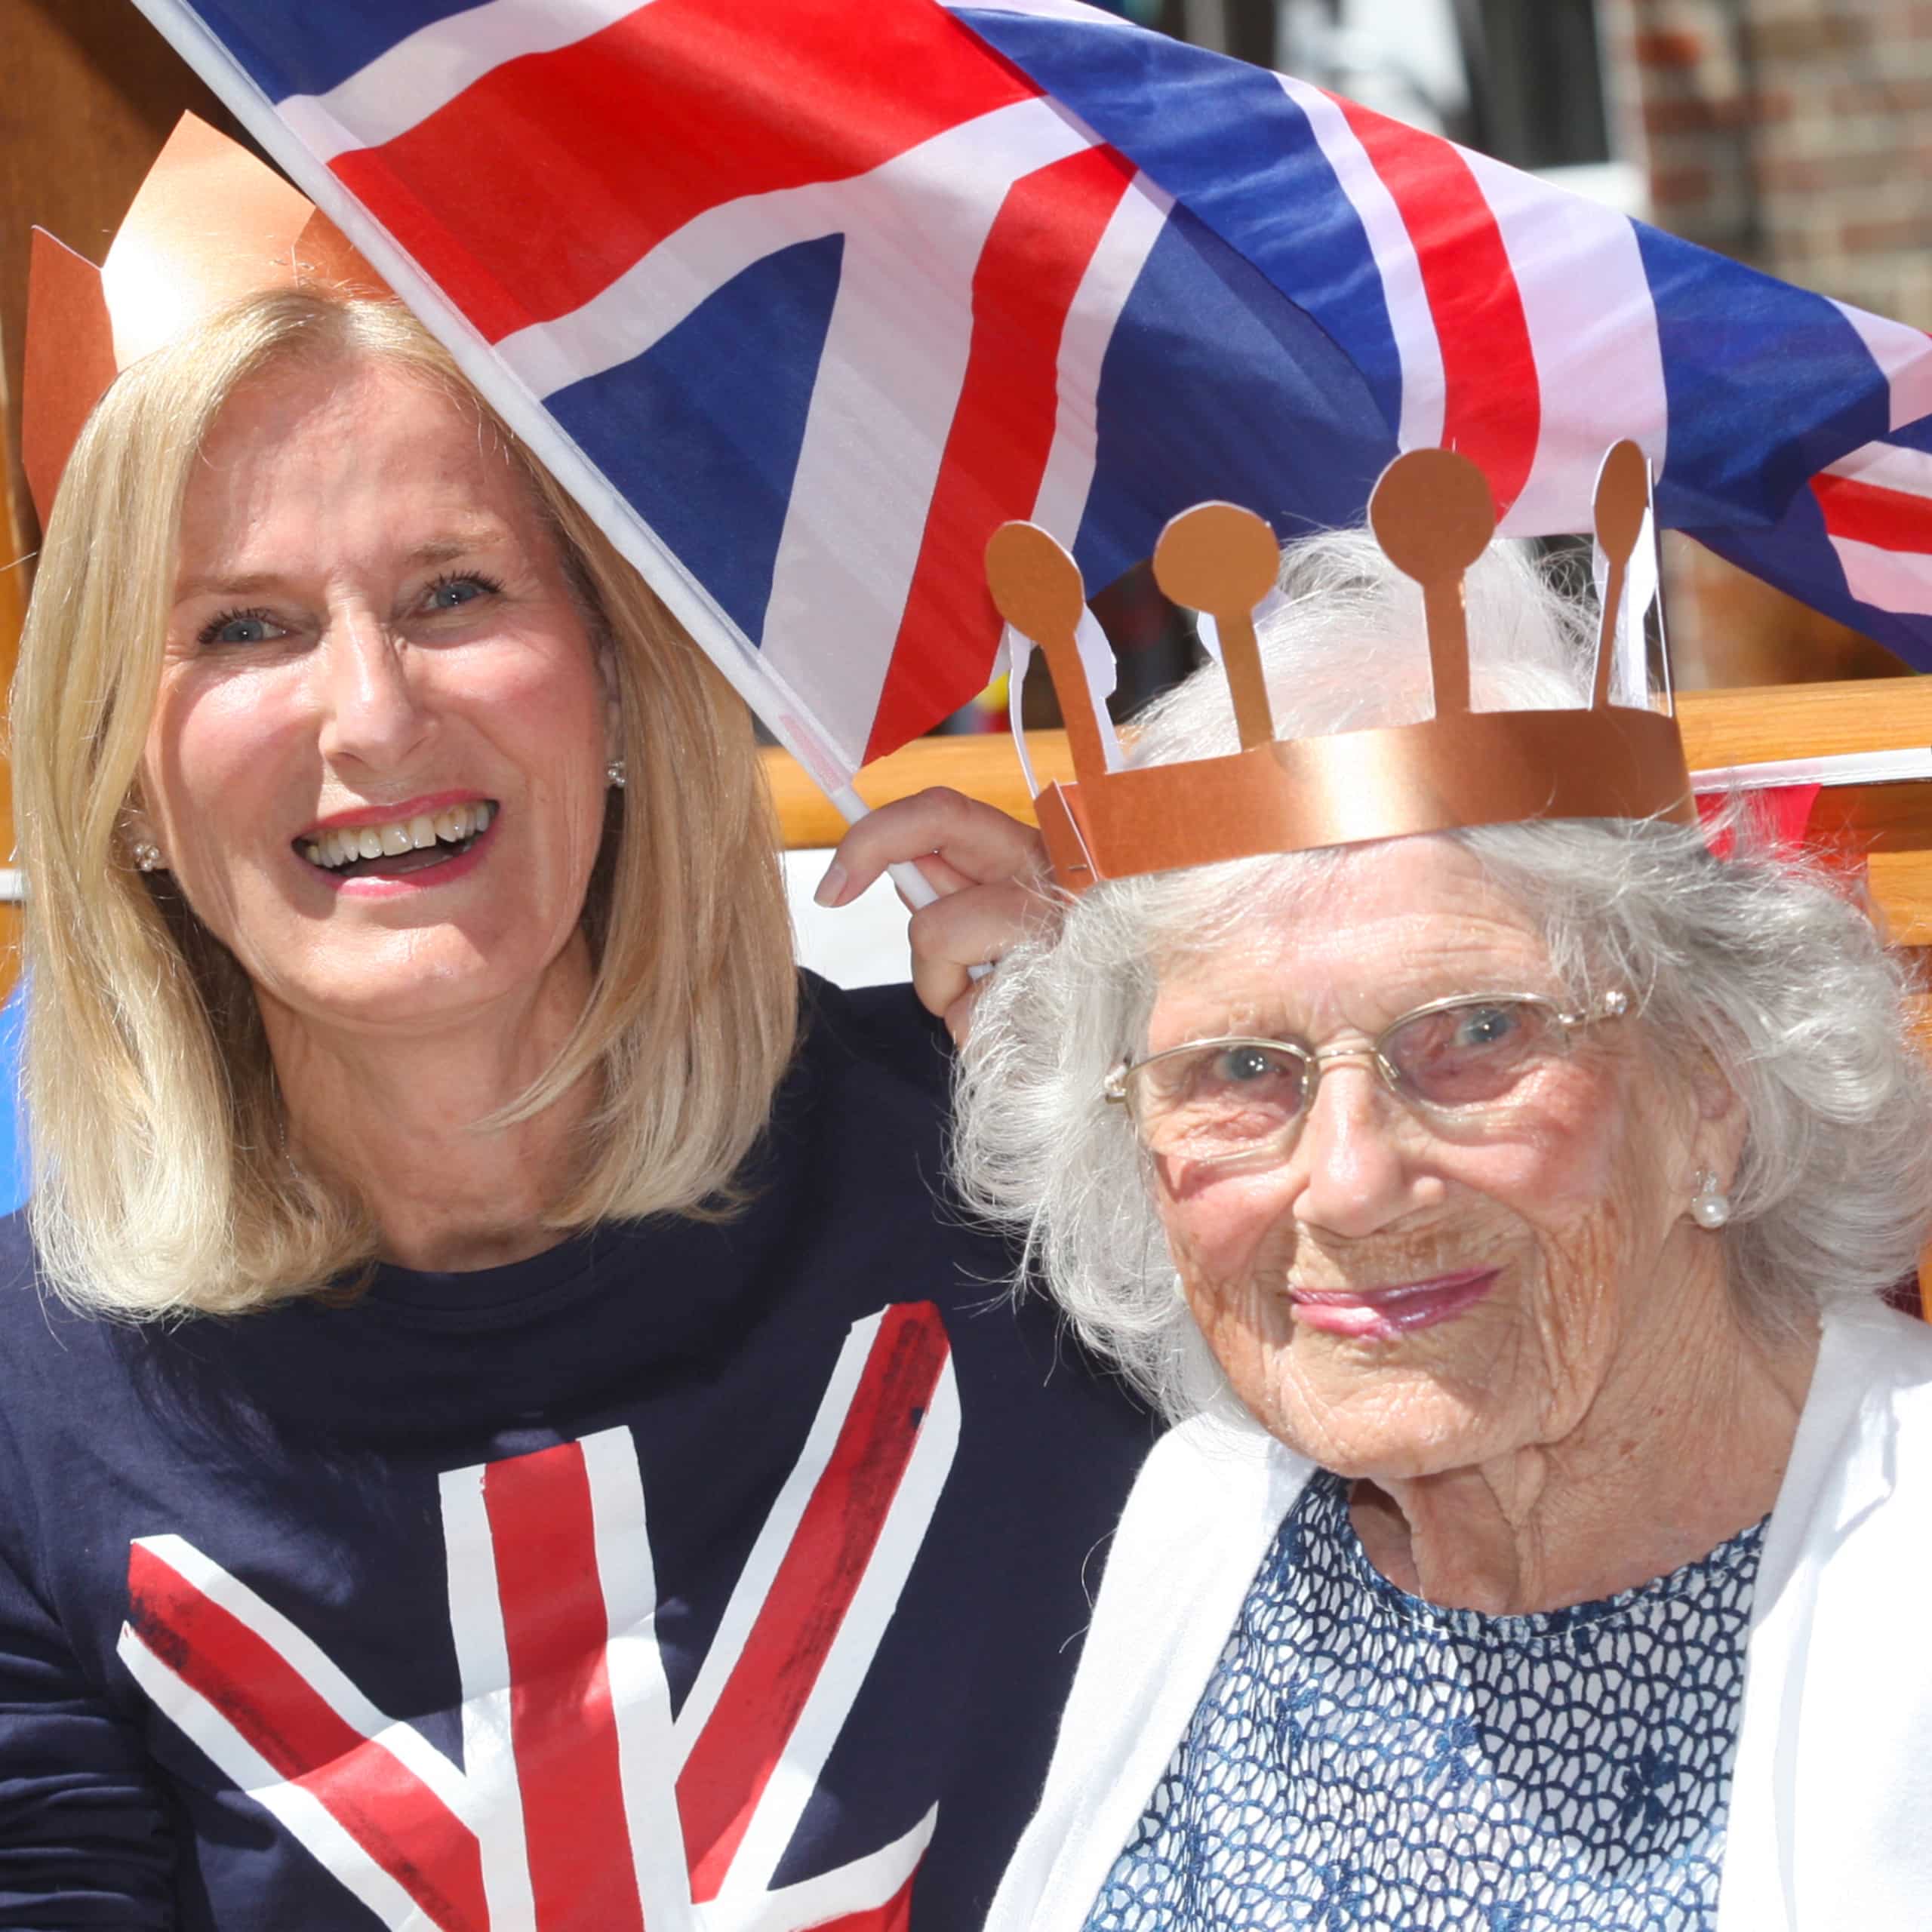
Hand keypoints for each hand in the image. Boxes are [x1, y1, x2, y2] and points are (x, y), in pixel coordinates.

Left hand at [816, 787, 1051, 1042]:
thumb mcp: (1010, 914)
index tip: (832, 888)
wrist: (1146, 1033)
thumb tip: (900, 869)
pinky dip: (980, 1032)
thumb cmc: (1072, 969)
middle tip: (940, 978)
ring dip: (951, 993)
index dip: (873, 839)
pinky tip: (1026, 1029)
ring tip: (1005, 1003)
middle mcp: (1051, 881)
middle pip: (932, 908)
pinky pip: (969, 1015)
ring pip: (940, 947)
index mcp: (1035, 850)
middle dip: (923, 949)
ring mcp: (1057, 934)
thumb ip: (958, 890)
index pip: (942, 814)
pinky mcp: (1057, 988)